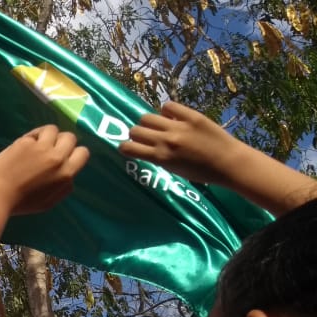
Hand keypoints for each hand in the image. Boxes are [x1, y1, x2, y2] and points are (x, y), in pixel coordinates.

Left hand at [0, 126, 88, 215]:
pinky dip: (32, 136)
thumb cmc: (21, 203)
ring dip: (47, 135)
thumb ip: (64, 188)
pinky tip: (24, 145)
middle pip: (70, 137)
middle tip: (49, 149)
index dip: (73, 152)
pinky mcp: (25, 142)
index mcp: (66, 174)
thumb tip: (69, 176)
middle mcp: (57, 158)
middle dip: (61, 141)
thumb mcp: (49, 202)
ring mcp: (41, 148)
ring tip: (37, 144)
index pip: (83, 153)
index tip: (62, 156)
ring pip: (53, 129)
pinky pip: (35, 132)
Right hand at [119, 101, 242, 184]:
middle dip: (137, 134)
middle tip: (145, 136)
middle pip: (135, 130)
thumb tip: (145, 147)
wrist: (229, 163)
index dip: (125, 146)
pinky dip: (166, 111)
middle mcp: (165, 140)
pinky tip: (172, 117)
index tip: (128, 147)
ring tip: (158, 125)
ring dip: (148, 122)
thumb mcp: (174, 170)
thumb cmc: (202, 173)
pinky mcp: (191, 116)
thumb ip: (158, 157)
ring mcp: (178, 126)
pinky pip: (168, 106)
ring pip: (147, 117)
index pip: (129, 147)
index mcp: (160, 157)